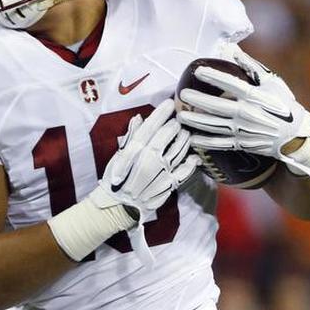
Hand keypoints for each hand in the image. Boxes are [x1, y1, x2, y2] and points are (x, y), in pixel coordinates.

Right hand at [91, 98, 197, 262]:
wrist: (118, 206)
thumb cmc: (116, 179)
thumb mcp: (118, 157)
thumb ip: (130, 138)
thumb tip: (139, 119)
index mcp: (135, 151)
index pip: (152, 126)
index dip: (162, 113)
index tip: (170, 103)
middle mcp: (150, 159)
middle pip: (168, 135)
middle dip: (175, 124)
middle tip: (179, 120)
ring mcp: (162, 172)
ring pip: (179, 149)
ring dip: (185, 139)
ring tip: (185, 134)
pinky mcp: (169, 184)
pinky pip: (185, 171)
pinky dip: (191, 162)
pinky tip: (194, 156)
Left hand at [176, 45, 309, 181]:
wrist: (295, 135)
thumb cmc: (283, 105)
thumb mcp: (272, 83)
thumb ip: (251, 66)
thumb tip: (232, 50)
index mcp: (255, 97)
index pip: (230, 84)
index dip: (213, 76)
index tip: (198, 71)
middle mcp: (247, 113)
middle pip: (217, 106)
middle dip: (197, 100)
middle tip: (182, 94)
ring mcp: (243, 130)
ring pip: (214, 126)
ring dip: (196, 121)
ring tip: (180, 116)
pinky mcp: (242, 144)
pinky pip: (220, 144)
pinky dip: (205, 142)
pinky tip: (192, 138)